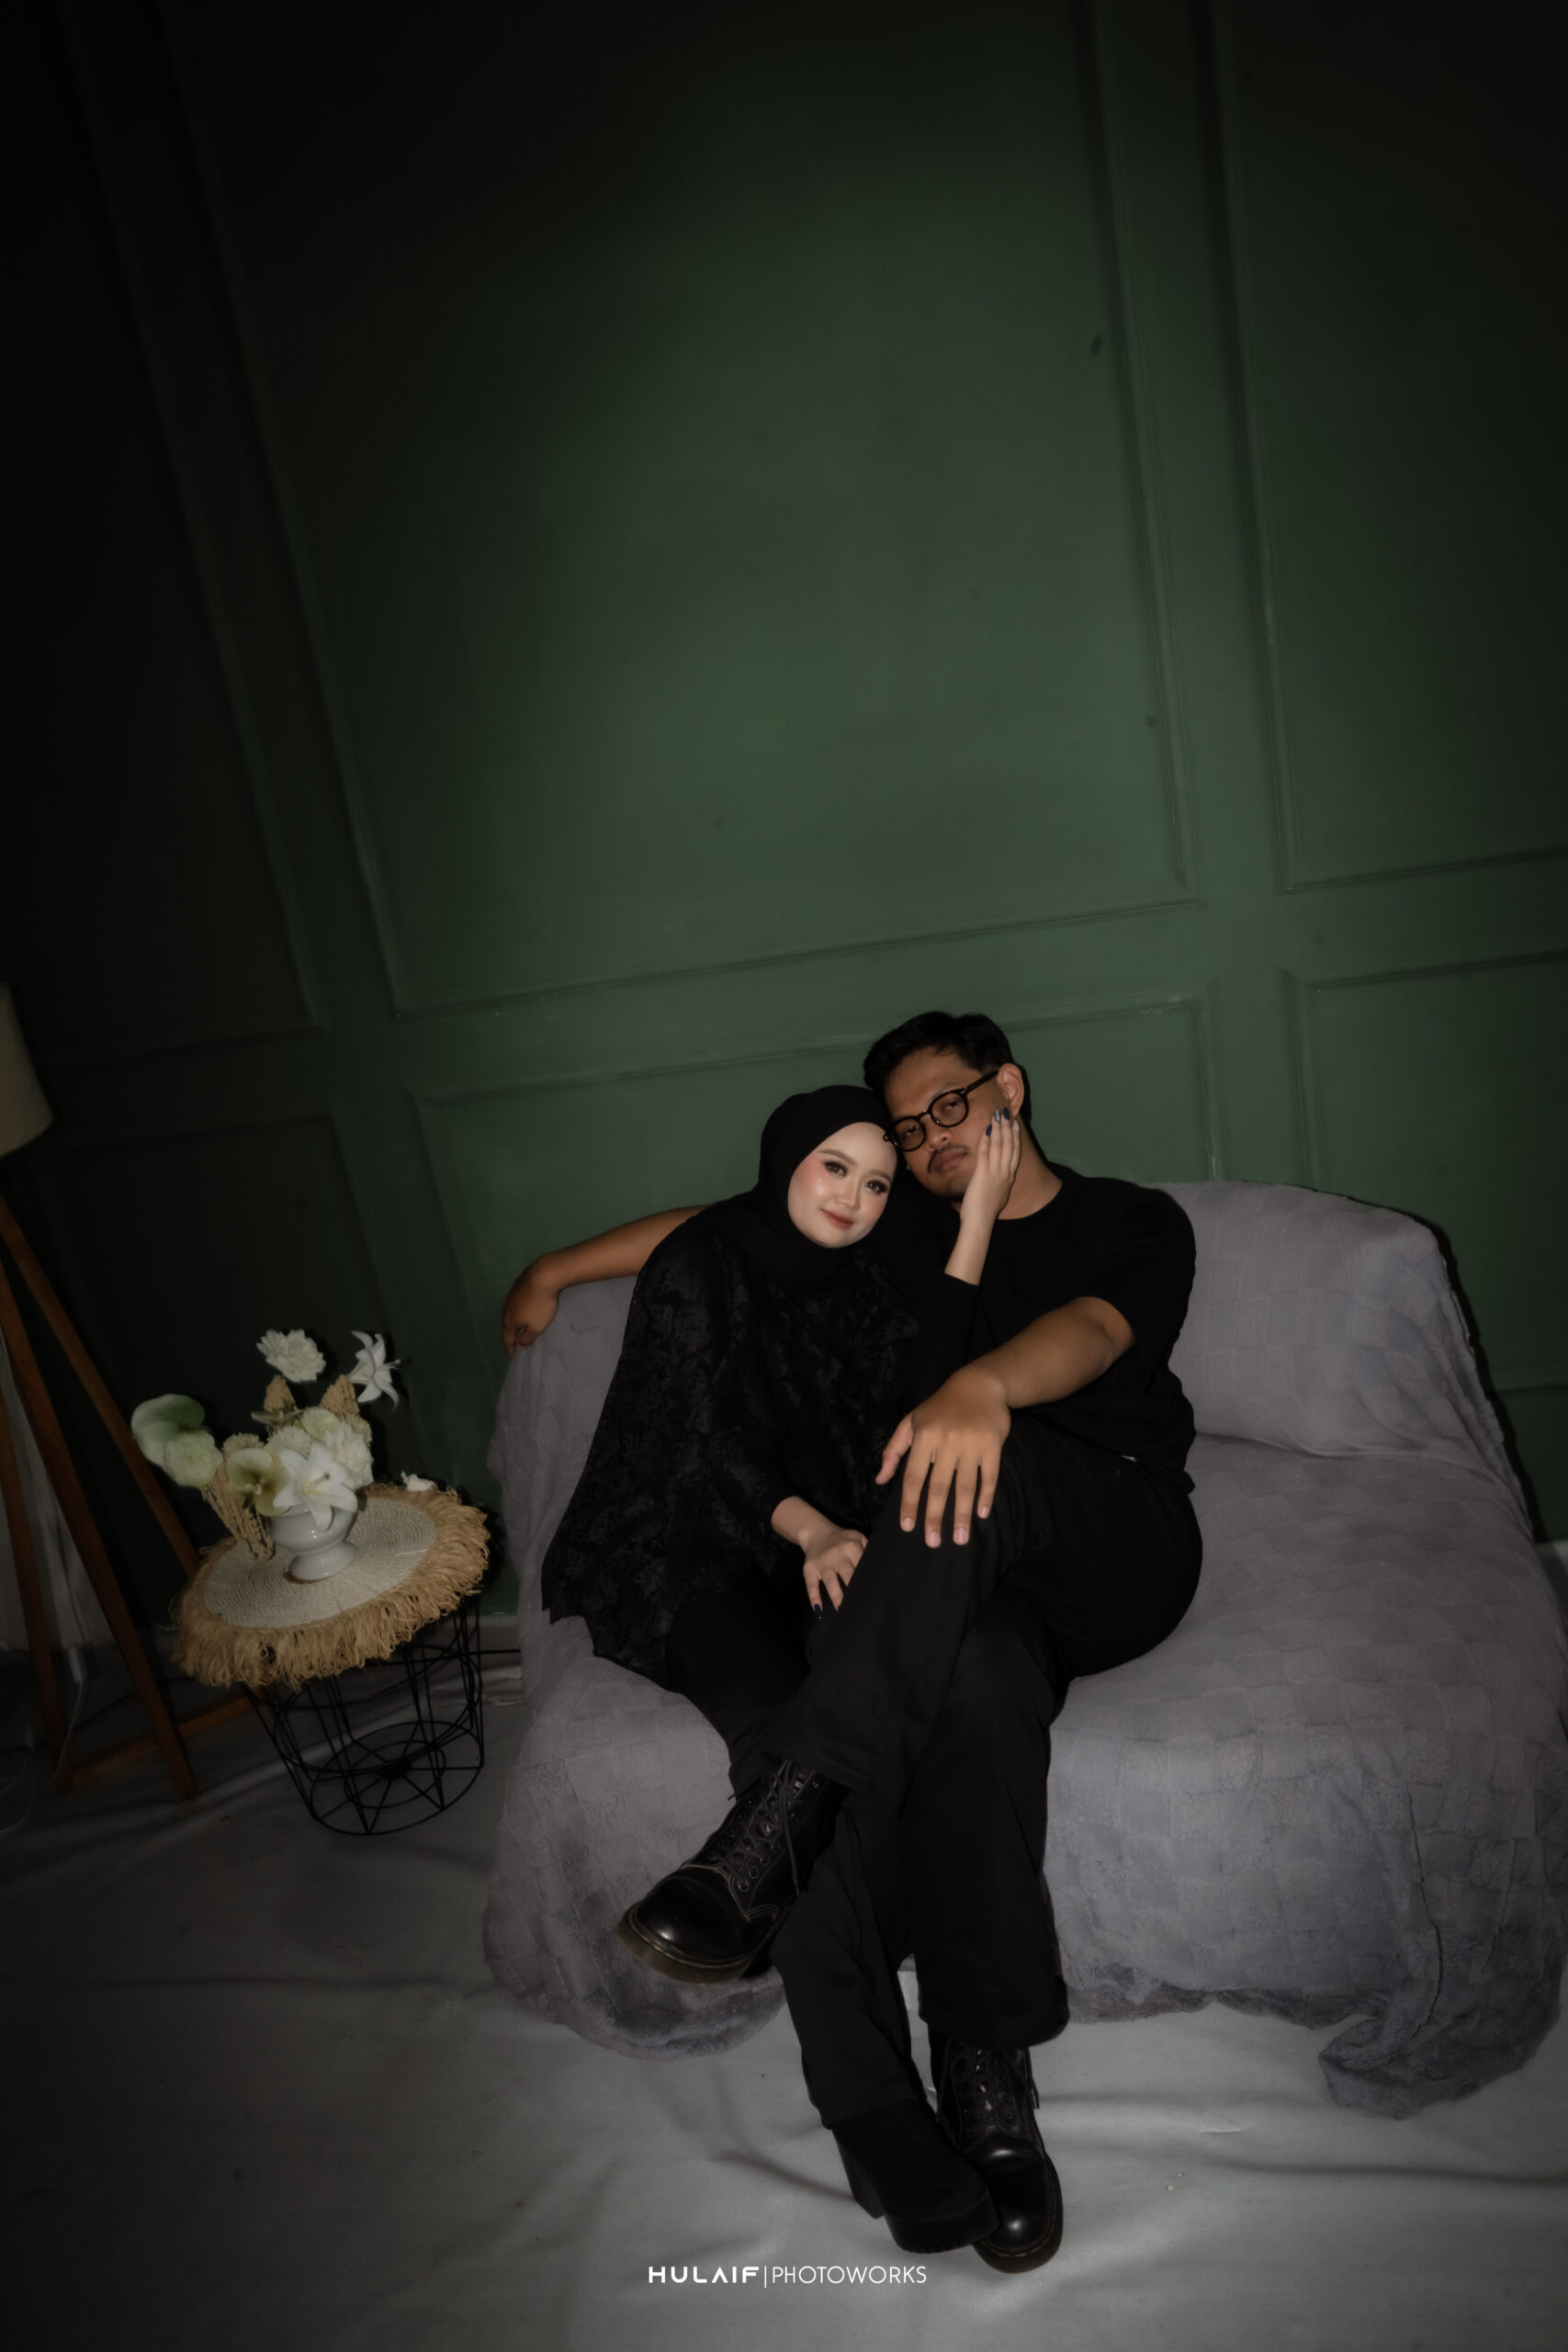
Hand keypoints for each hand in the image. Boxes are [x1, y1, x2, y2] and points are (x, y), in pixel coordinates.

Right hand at [501, 1261, 559, 1356]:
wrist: (543, 1275)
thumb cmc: (541, 1305)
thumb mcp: (536, 1327)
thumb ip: (526, 1338)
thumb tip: (518, 1344)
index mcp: (509, 1321)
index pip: (507, 1340)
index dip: (510, 1349)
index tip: (512, 1357)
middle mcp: (505, 1309)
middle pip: (506, 1327)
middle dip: (510, 1337)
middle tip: (514, 1344)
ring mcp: (509, 1297)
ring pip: (508, 1314)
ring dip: (512, 1323)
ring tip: (517, 1328)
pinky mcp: (515, 1287)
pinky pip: (513, 1304)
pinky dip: (516, 1311)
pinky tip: (521, 1310)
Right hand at [800, 1520, 866, 1612]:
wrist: (816, 1532)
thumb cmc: (841, 1540)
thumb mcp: (857, 1537)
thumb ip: (868, 1549)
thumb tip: (881, 1567)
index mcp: (851, 1546)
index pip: (862, 1566)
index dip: (868, 1581)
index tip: (874, 1594)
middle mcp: (837, 1555)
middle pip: (848, 1575)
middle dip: (855, 1591)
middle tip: (862, 1606)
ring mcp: (822, 1563)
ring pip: (830, 1581)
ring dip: (836, 1596)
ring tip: (842, 1610)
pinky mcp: (809, 1569)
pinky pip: (811, 1585)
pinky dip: (814, 1597)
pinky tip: (819, 1610)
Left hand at [876, 1365, 1011, 1545]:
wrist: (979, 1385)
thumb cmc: (940, 1407)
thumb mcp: (911, 1422)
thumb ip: (894, 1450)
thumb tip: (881, 1480)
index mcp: (924, 1436)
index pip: (914, 1477)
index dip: (910, 1504)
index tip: (908, 1527)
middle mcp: (946, 1441)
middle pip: (938, 1487)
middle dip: (934, 1517)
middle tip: (933, 1542)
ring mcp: (971, 1444)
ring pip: (965, 1486)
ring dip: (961, 1514)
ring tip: (959, 1538)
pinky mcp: (993, 1446)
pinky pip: (989, 1476)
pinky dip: (986, 1496)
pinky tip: (981, 1514)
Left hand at [958, 1105, 1022, 1233]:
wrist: (980, 1222)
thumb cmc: (986, 1211)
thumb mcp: (998, 1194)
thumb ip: (999, 1181)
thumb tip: (997, 1173)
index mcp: (1009, 1177)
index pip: (1015, 1152)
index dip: (1015, 1136)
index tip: (1015, 1123)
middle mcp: (1005, 1172)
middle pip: (1009, 1145)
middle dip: (1008, 1127)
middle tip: (1006, 1113)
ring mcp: (995, 1172)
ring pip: (999, 1146)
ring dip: (998, 1129)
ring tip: (997, 1116)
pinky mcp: (983, 1174)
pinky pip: (985, 1153)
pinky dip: (985, 1140)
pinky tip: (986, 1130)